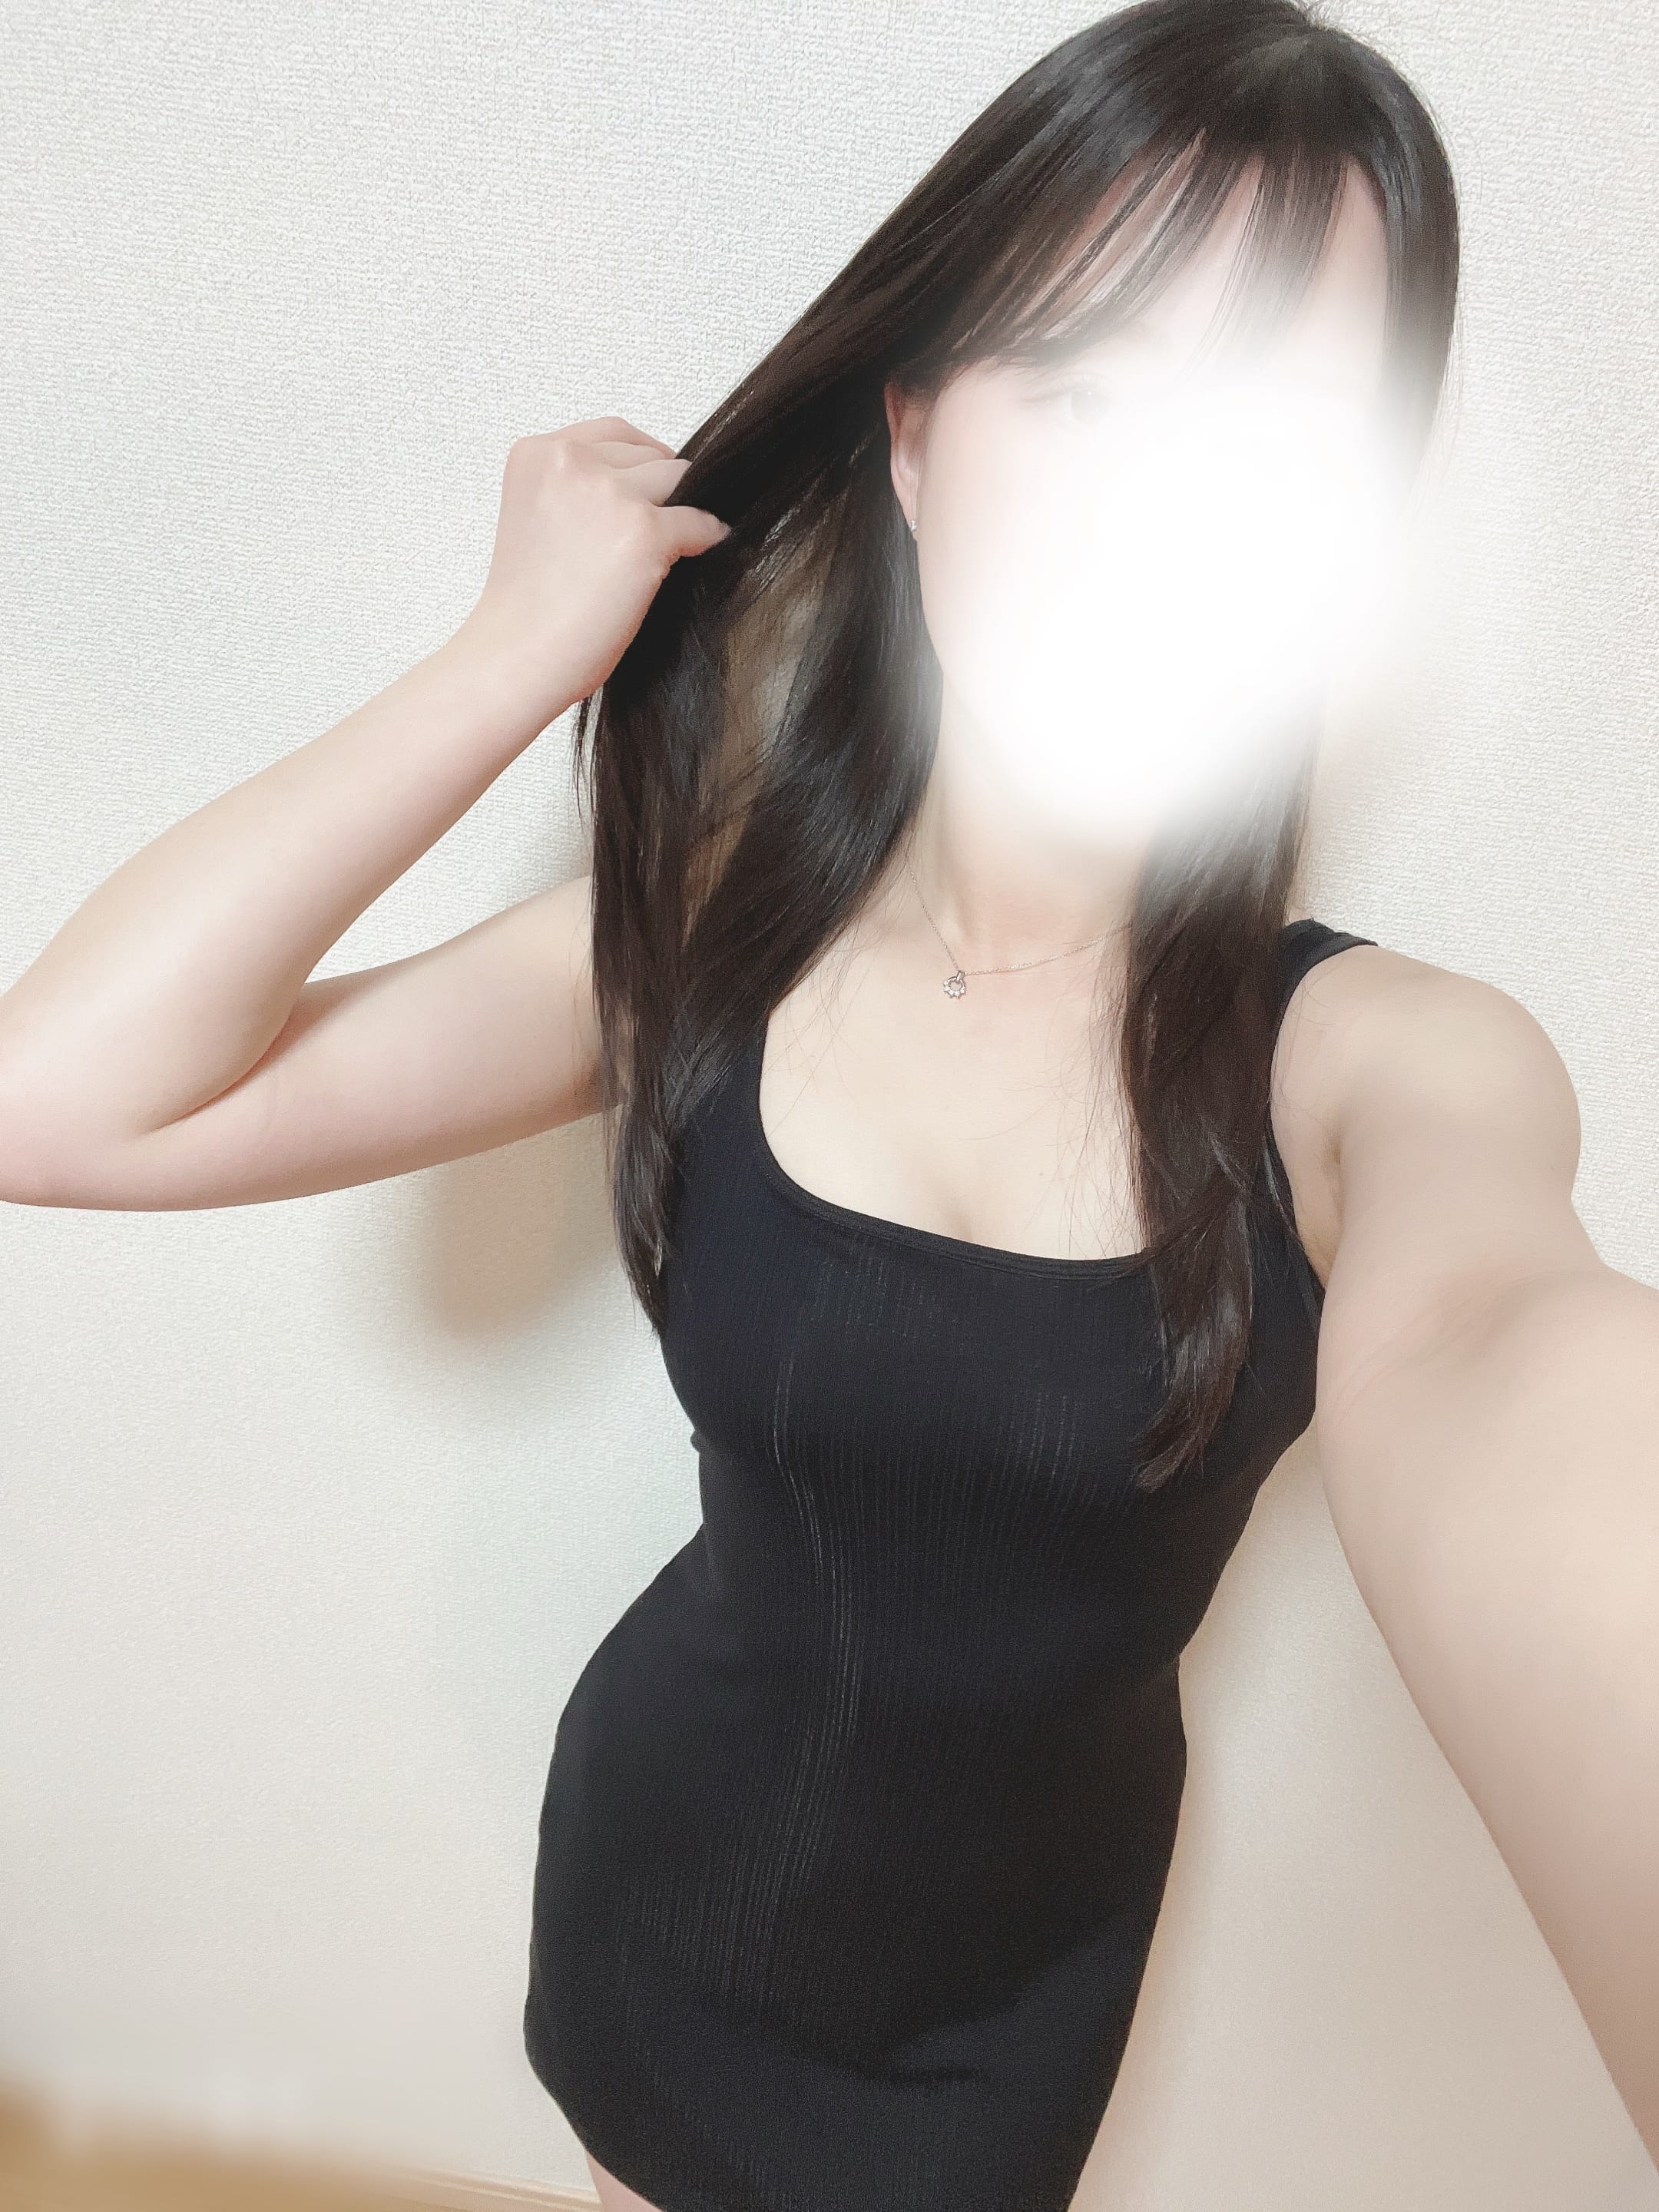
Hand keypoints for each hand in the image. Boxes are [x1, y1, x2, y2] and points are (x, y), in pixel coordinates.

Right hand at [458, 416, 730, 707]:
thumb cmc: (526, 604)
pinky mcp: (644, 532)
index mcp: (538, 453)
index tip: (651, 486)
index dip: (640, 461)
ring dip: (677, 512)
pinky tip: (703, 549)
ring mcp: (609, 494)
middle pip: (649, 456)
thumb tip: (648, 485)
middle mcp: (571, 461)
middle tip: (653, 530)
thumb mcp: (537, 516)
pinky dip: (707, 537)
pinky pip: (700, 522)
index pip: (614, 434)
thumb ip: (578, 488)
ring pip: (677, 481)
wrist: (517, 654)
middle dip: (657, 490)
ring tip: (669, 546)